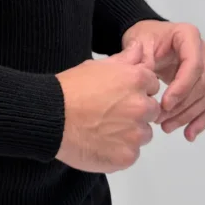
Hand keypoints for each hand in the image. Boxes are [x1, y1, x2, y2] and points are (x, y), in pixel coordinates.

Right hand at [54, 39, 161, 172]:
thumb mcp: (97, 66)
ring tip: (104, 130)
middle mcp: (141, 107)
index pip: (152, 86)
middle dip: (137, 112)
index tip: (120, 96)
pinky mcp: (127, 156)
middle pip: (151, 112)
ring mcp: (135, 134)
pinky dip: (119, 151)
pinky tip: (101, 143)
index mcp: (137, 81)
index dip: (136, 91)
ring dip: (130, 133)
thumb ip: (125, 59)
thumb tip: (139, 48)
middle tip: (111, 114)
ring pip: (143, 135)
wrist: (51, 116)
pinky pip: (131, 154)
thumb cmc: (71, 89)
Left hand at [122, 19, 204, 142]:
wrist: (145, 41)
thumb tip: (149, 81)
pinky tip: (189, 135)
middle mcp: (203, 52)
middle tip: (159, 119)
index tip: (164, 104)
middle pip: (200, 84)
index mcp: (189, 36)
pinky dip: (199, 120)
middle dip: (181, 105)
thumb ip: (144, 59)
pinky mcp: (204, 84)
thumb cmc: (142, 39)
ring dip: (187, 115)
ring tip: (166, 127)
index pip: (194, 65)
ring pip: (204, 97)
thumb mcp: (139, 43)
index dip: (182, 87)